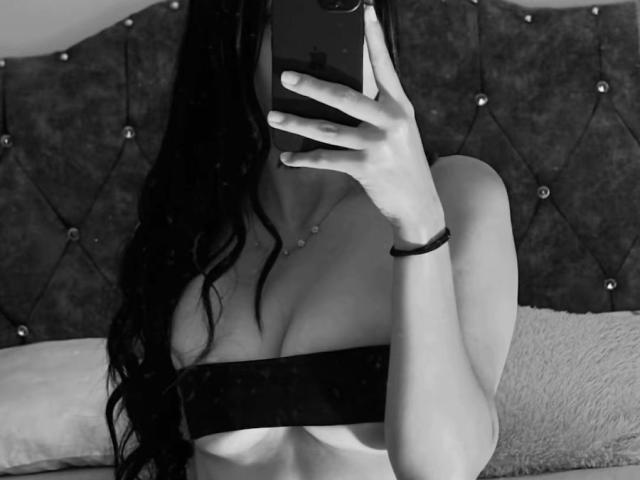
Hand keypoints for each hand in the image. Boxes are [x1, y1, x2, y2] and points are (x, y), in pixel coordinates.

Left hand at [267, 4, 444, 243]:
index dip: (375, 40)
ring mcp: (378, 145)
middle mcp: (390, 121)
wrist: (418, 202)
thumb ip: (377, 111)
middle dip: (312, 85)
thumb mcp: (399, 130)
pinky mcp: (366, 167)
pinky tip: (287, 157)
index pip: (385, 67)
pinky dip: (304, 159)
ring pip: (328, 130)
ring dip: (297, 123)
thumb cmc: (404, 162)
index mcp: (399, 106)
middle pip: (344, 97)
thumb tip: (335, 95)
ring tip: (274, 116)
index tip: (367, 13)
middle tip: (286, 77)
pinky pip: (327, 160)